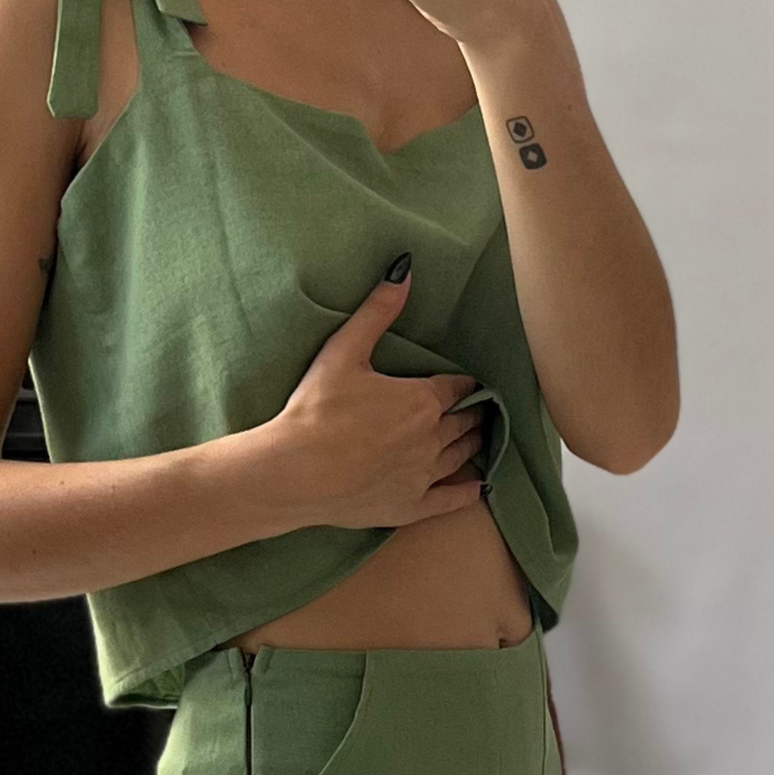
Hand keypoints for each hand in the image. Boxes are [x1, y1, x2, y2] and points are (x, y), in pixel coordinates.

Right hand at [257, 262, 490, 531]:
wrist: (294, 472)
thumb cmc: (315, 410)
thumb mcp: (344, 351)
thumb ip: (377, 311)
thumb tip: (404, 269)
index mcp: (422, 400)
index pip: (456, 387)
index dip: (463, 383)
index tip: (466, 383)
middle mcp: (432, 438)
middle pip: (465, 422)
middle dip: (472, 413)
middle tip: (479, 409)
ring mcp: (423, 475)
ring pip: (462, 456)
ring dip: (473, 444)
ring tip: (478, 437)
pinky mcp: (410, 506)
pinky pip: (451, 499)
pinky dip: (468, 491)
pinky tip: (478, 487)